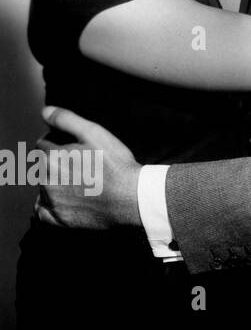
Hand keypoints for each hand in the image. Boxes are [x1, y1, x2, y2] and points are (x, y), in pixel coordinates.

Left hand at [35, 106, 140, 228]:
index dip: (58, 143)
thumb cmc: (115, 165)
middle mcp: (46, 179)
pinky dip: (49, 204)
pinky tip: (67, 199)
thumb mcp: (94, 133)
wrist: (130, 198)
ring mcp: (51, 201)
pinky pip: (43, 211)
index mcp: (52, 157)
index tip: (73, 148)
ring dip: (53, 182)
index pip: (43, 145)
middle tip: (79, 164)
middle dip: (54, 163)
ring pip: (42, 186)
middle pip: (41, 166)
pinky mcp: (58, 218)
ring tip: (78, 181)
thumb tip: (45, 111)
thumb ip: (66, 120)